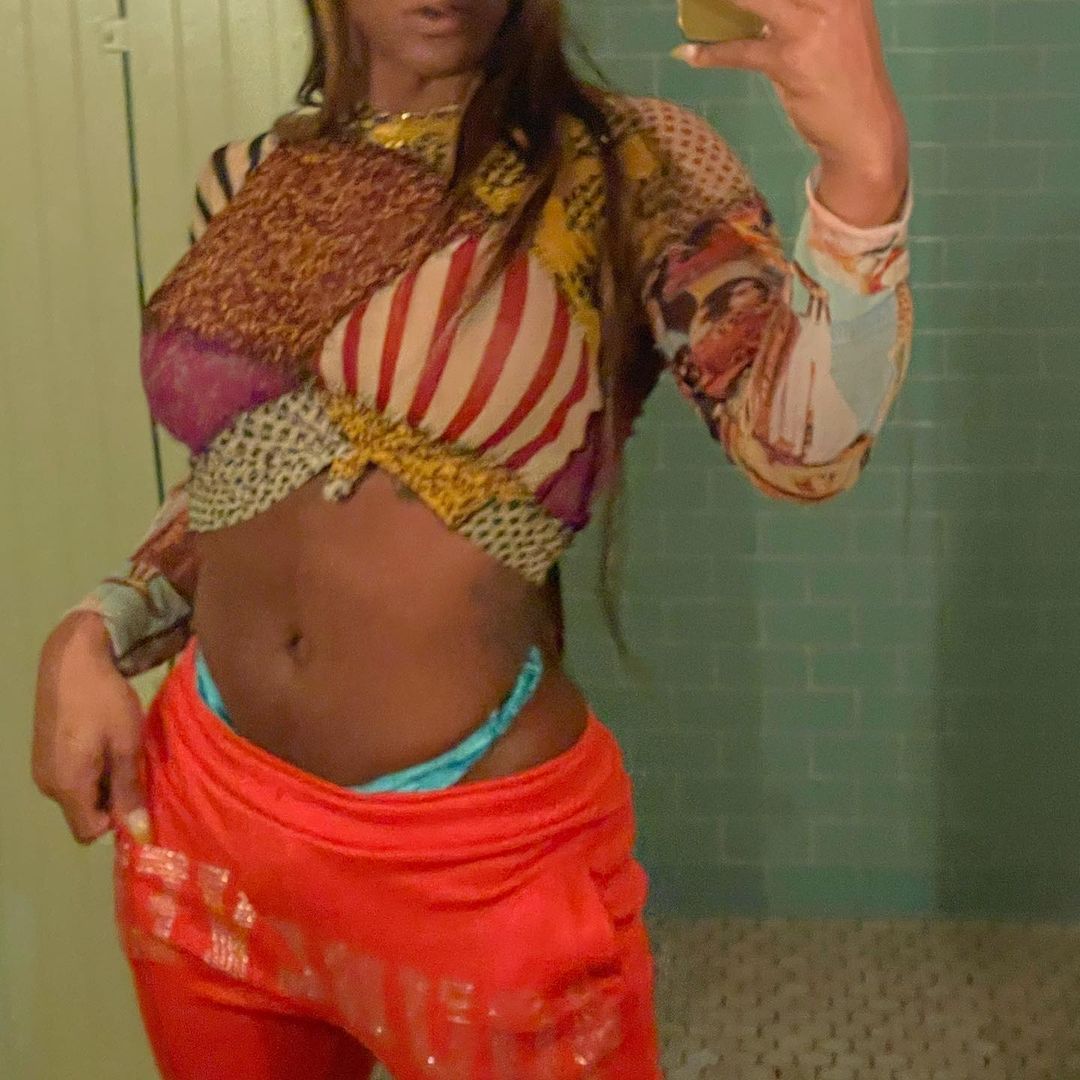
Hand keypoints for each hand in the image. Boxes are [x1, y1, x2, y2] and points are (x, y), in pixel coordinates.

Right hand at [32, 612, 149, 844]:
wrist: (72, 660)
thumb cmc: (104, 701)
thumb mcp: (126, 744)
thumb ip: (129, 789)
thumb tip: (138, 831)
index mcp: (67, 786)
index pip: (88, 831)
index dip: (116, 820)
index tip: (136, 794)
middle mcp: (47, 785)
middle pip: (83, 813)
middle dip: (110, 800)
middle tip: (132, 766)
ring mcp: (41, 768)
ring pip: (77, 795)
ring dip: (101, 783)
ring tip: (118, 750)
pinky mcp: (42, 753)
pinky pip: (68, 778)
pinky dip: (88, 770)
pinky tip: (101, 742)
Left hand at [673, 0, 908, 224]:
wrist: (864, 127)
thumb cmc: (846, 73)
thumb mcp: (836, 23)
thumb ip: (804, 5)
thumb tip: (750, 6)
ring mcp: (811, 26)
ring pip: (753, 0)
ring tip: (689, 2)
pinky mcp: (790, 61)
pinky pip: (740, 52)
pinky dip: (711, 54)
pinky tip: (690, 53)